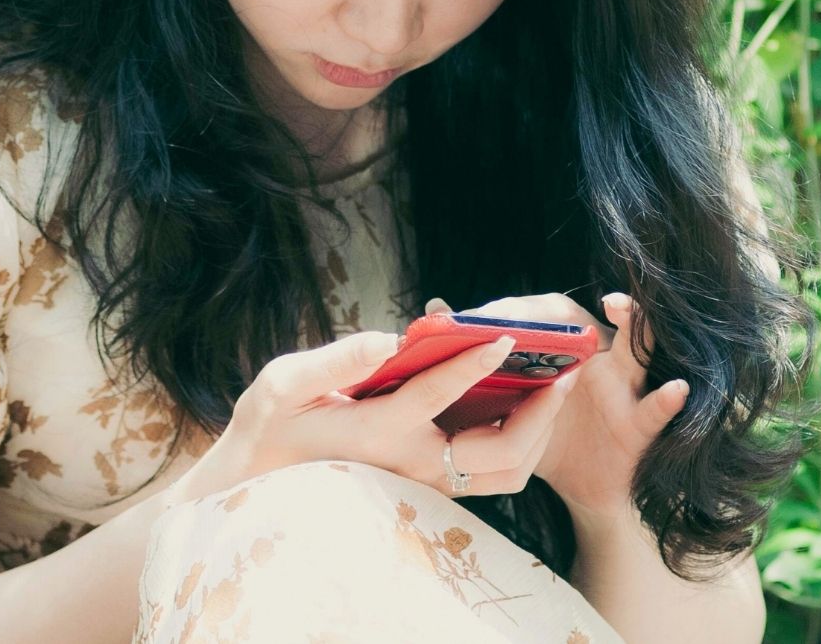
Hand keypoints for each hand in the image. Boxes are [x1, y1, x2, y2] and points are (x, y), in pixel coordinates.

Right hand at [176, 325, 571, 501]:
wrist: (259, 484)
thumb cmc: (270, 427)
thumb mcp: (283, 385)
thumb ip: (334, 362)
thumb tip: (387, 338)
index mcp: (379, 431)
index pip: (437, 394)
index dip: (474, 363)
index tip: (505, 336)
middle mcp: (412, 463)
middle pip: (500, 452)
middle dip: (541, 412)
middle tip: (561, 371)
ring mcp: (425, 480)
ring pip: (505, 474)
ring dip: (539, 434)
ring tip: (552, 390)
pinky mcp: (430, 484)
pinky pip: (491, 475)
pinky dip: (520, 444)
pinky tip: (525, 407)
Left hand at [437, 292, 687, 522]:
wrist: (583, 486)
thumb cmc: (541, 430)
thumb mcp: (507, 395)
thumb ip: (476, 354)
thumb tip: (434, 311)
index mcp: (560, 348)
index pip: (538, 317)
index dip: (510, 314)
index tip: (479, 318)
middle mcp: (595, 358)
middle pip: (585, 326)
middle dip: (568, 311)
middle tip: (542, 307)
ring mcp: (622, 386)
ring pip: (634, 351)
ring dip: (634, 327)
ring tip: (621, 306)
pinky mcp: (641, 421)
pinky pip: (657, 408)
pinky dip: (668, 398)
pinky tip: (674, 387)